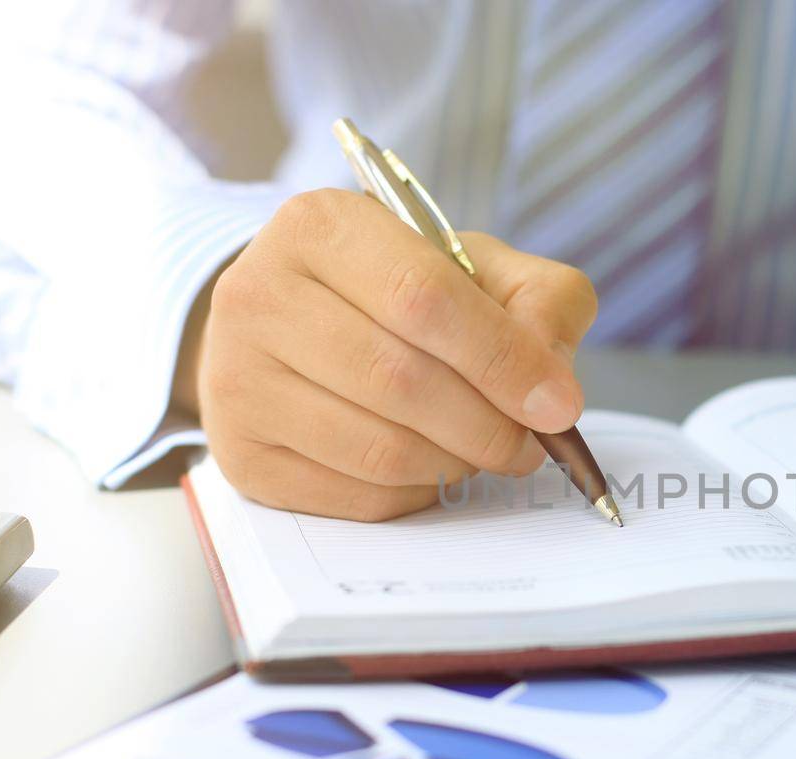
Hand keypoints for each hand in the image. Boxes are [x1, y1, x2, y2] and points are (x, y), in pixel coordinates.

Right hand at [183, 189, 596, 519]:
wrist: (294, 327)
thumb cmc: (397, 293)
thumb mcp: (474, 266)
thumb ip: (538, 301)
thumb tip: (551, 385)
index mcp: (320, 226)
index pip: (422, 298)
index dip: (503, 359)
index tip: (558, 404)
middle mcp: (259, 294)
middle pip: (400, 380)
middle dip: (488, 426)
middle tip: (530, 443)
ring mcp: (237, 378)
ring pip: (379, 449)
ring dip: (455, 464)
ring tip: (482, 450)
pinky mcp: (240, 454)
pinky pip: (354, 495)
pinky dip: (414, 492)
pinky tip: (428, 465)